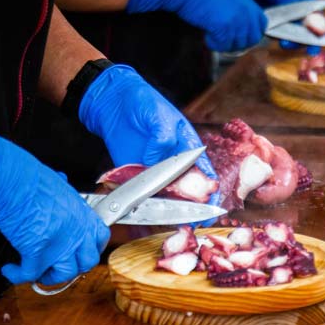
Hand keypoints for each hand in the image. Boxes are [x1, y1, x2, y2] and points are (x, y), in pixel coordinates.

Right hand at [0, 128, 109, 284]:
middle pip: (86, 262)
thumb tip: (60, 182)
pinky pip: (29, 275)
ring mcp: (59, 245)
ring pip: (64, 274)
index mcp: (82, 213)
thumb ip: (62, 193)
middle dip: (73, 267)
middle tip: (60, 266)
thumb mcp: (57, 183)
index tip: (82, 252)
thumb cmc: (30, 177)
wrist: (12, 181)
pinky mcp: (37, 254)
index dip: (91, 248)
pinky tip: (10, 269)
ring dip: (50, 276)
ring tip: (38, 273)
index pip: (100, 238)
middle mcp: (76, 231)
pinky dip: (17, 275)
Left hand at [78, 64, 219, 221]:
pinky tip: (147, 211)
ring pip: (166, 195)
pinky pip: (142, 192)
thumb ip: (162, 138)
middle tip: (194, 222)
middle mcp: (173, 163)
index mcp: (187, 146)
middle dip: (192, 206)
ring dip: (169, 209)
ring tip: (174, 222)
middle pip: (188, 189)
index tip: (212, 205)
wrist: (113, 102)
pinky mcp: (135, 174)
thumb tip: (154, 161)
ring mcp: (154, 170)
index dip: (210, 189)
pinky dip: (144, 202)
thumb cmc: (143, 102)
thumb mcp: (158, 115)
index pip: (204, 171)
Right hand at [127, 0, 266, 52]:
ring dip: (224, 45)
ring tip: (212, 35)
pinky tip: (206, 34)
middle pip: (252, 39)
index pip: (262, 25)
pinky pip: (223, 45)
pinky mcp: (225, 26)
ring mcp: (237, 18)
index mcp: (247, 2)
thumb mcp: (226, 0)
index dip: (251, 34)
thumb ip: (238, 13)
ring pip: (238, 45)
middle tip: (222, 39)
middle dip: (238, 44)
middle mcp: (246, 10)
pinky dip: (213, 44)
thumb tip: (240, 34)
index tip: (237, 36)